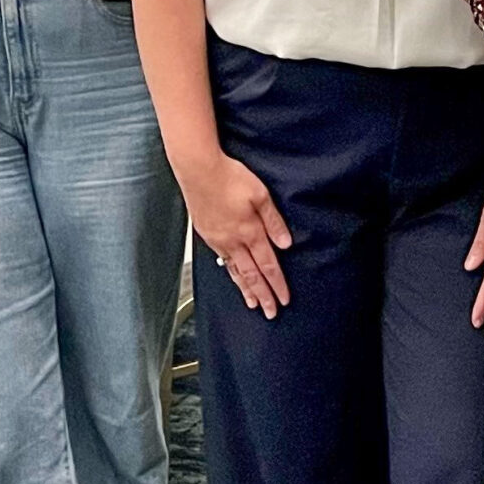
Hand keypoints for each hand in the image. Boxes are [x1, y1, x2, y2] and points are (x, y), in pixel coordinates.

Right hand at [186, 152, 292, 318]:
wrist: (198, 170)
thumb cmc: (230, 177)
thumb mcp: (260, 195)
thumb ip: (273, 220)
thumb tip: (285, 243)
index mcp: (249, 232)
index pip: (268, 265)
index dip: (277, 284)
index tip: (284, 299)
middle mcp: (232, 241)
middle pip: (251, 275)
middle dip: (262, 295)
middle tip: (270, 313)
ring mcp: (218, 239)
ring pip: (235, 271)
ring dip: (245, 289)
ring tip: (252, 304)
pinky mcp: (207, 234)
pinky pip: (223, 260)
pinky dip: (231, 273)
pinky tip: (234, 277)